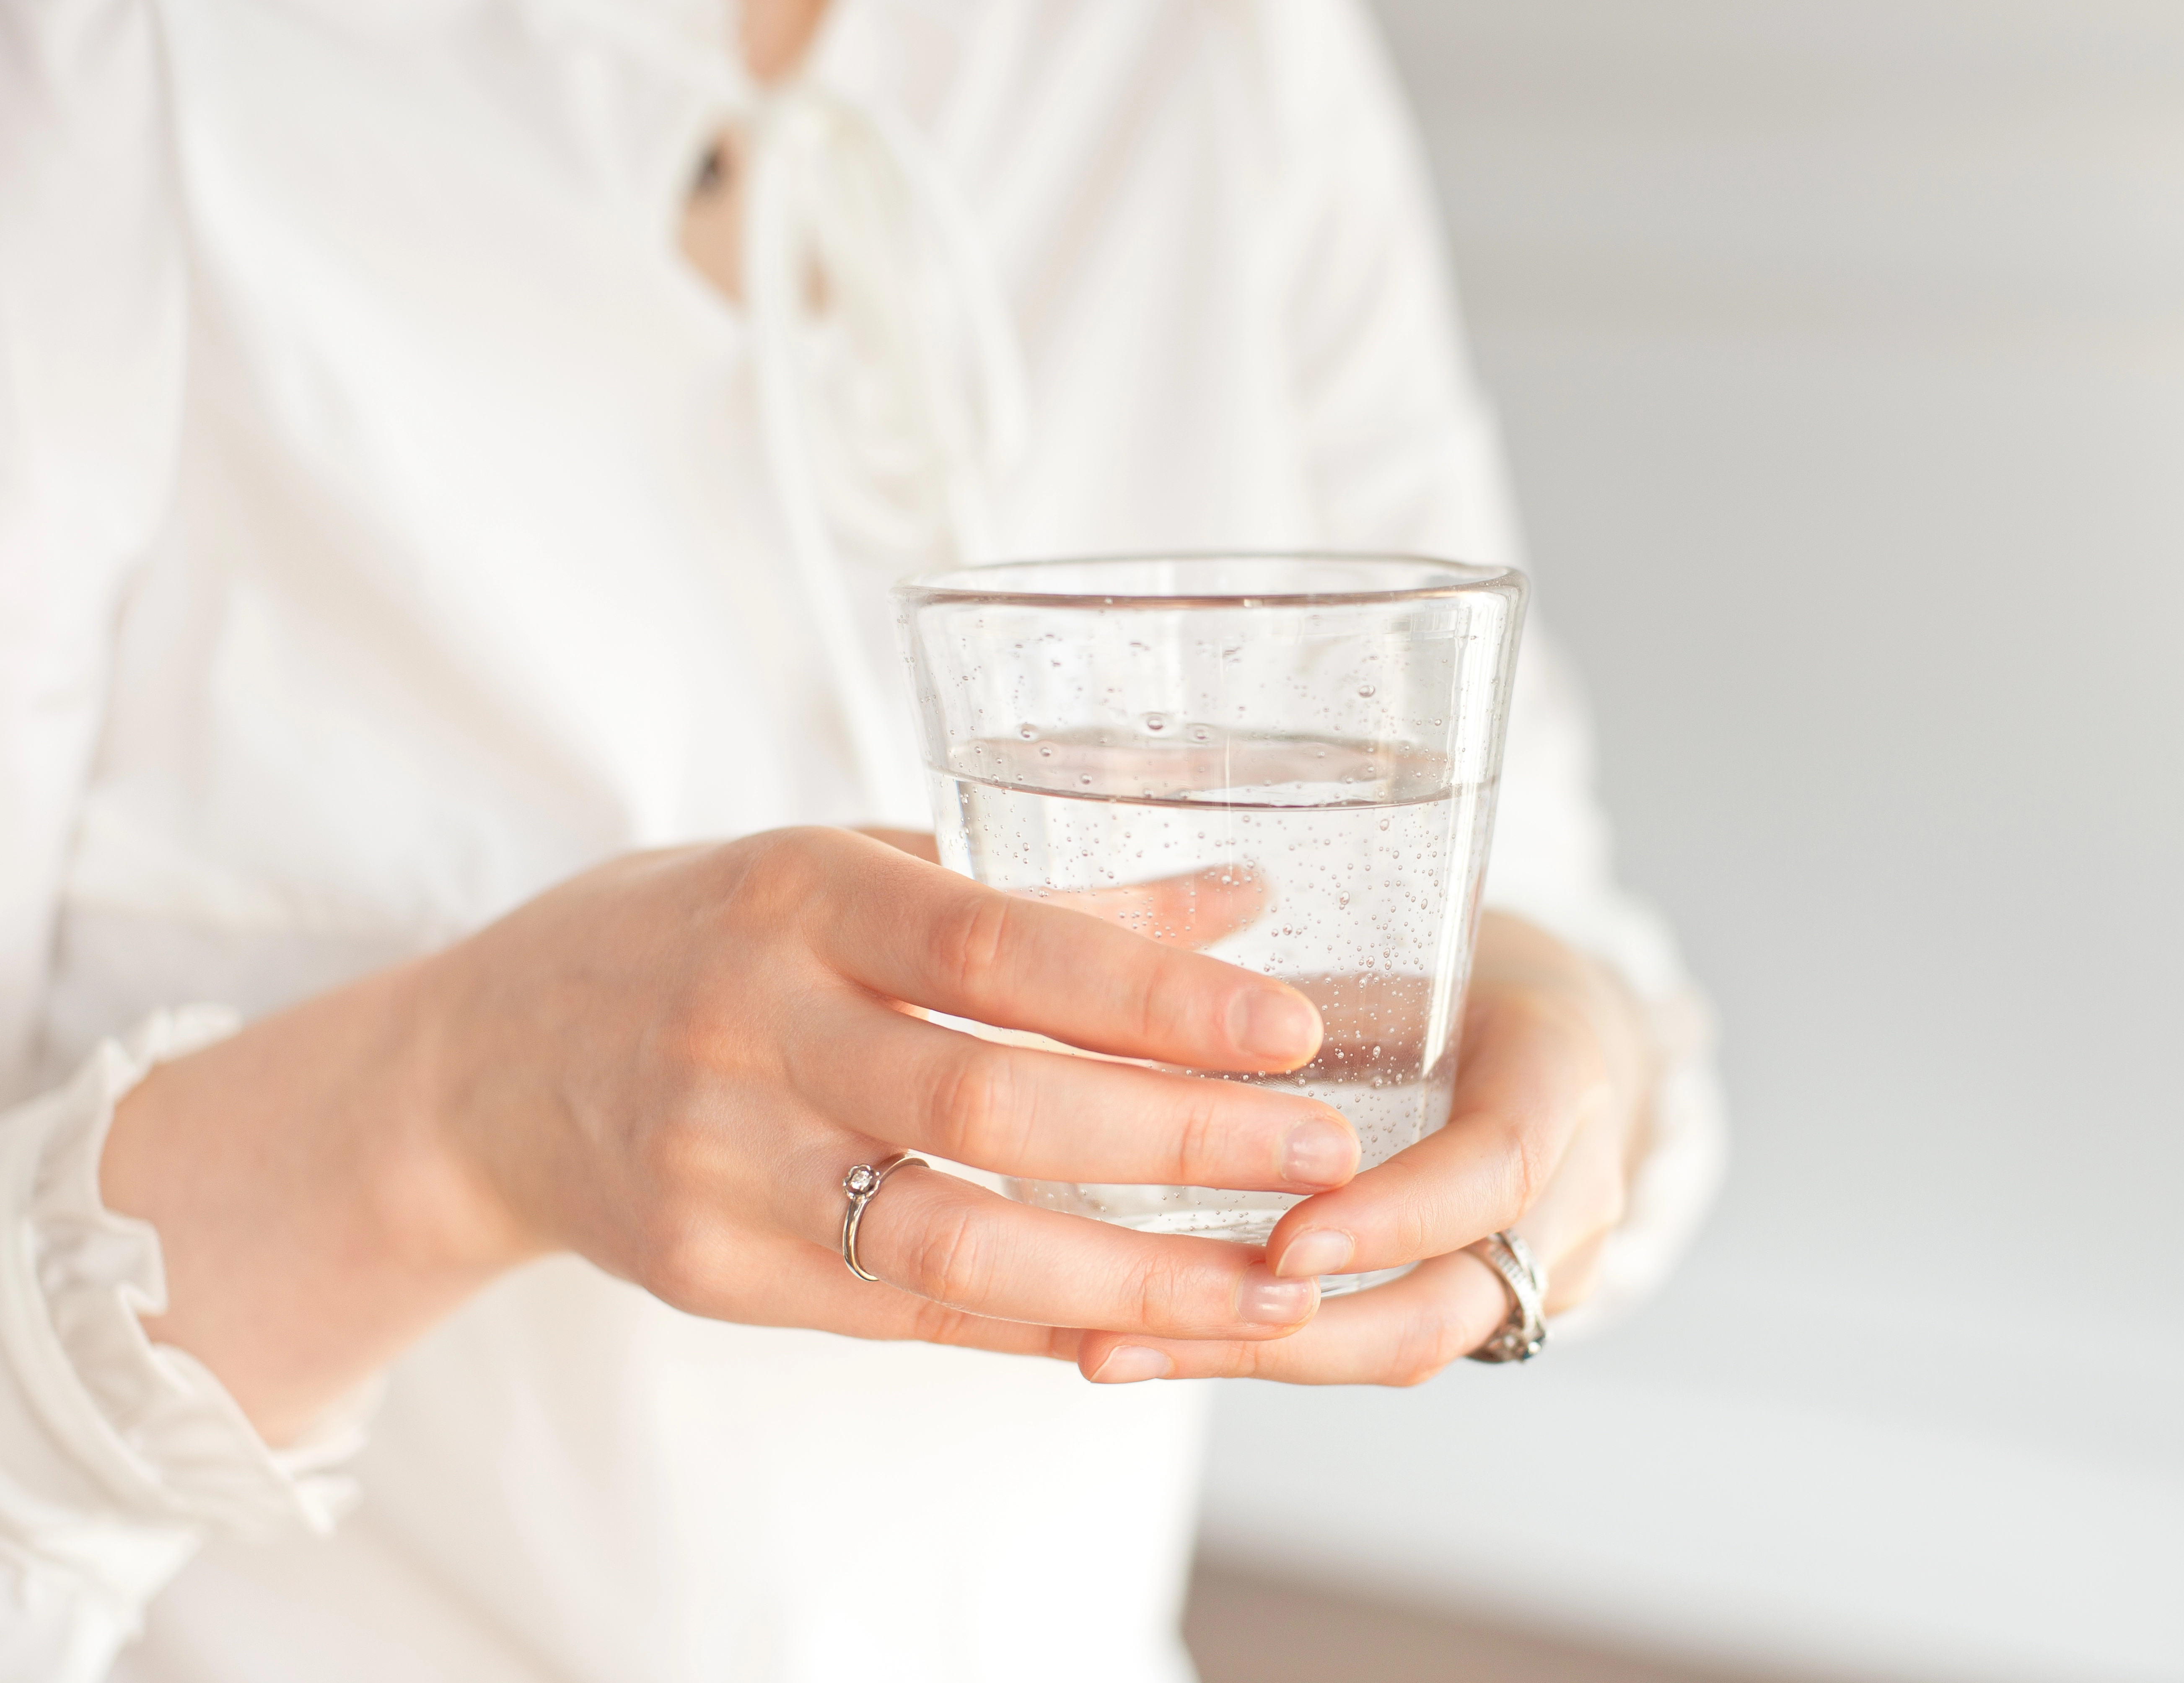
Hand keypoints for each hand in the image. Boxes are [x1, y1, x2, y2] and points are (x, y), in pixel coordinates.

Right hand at [429, 828, 1377, 1348]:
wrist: (480, 1068)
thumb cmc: (694, 936)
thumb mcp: (835, 869)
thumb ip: (1026, 888)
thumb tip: (1235, 899)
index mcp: (791, 898)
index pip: (992, 944)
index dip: (1150, 991)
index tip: (1289, 1024)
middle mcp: (750, 1029)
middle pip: (986, 1103)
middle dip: (1175, 1137)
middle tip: (1322, 1152)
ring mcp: (720, 1166)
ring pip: (950, 1240)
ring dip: (1131, 1273)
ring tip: (1273, 1281)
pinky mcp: (710, 1274)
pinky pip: (902, 1311)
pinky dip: (1037, 1324)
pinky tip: (1151, 1326)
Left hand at [1069, 910, 1659, 1385]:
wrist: (1555, 1034)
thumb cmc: (1467, 970)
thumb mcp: (1425, 949)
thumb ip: (1326, 985)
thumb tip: (1168, 957)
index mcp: (1565, 1073)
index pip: (1501, 1168)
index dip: (1399, 1215)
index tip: (1285, 1242)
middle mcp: (1575, 1191)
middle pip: (1454, 1302)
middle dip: (1310, 1331)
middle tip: (1168, 1321)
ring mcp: (1540, 1270)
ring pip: (1410, 1345)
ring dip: (1260, 1358)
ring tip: (1118, 1352)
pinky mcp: (1488, 1313)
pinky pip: (1380, 1347)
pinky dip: (1269, 1352)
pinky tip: (1153, 1347)